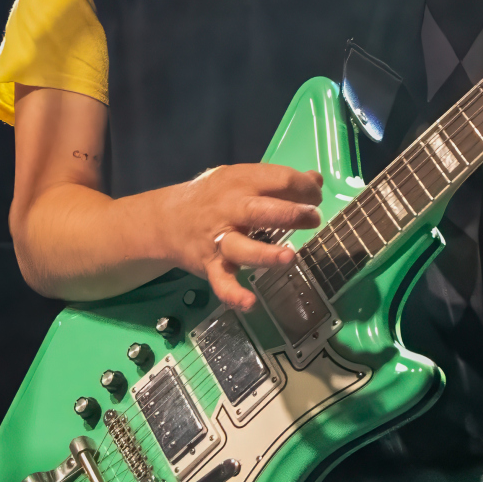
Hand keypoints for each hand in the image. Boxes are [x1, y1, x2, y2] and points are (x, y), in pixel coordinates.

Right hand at [160, 163, 322, 310]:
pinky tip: (250, 303)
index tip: (316, 198)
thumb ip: (278, 180)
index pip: (278, 179)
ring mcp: (219, 239)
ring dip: (266, 254)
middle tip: (313, 218)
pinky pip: (222, 282)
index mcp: (241, 182)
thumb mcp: (241, 178)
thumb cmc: (214, 197)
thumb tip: (315, 180)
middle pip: (261, 211)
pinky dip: (234, 294)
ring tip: (289, 257)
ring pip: (242, 247)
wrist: (166, 220)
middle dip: (290, 214)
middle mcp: (230, 209)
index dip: (304, 188)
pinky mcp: (210, 265)